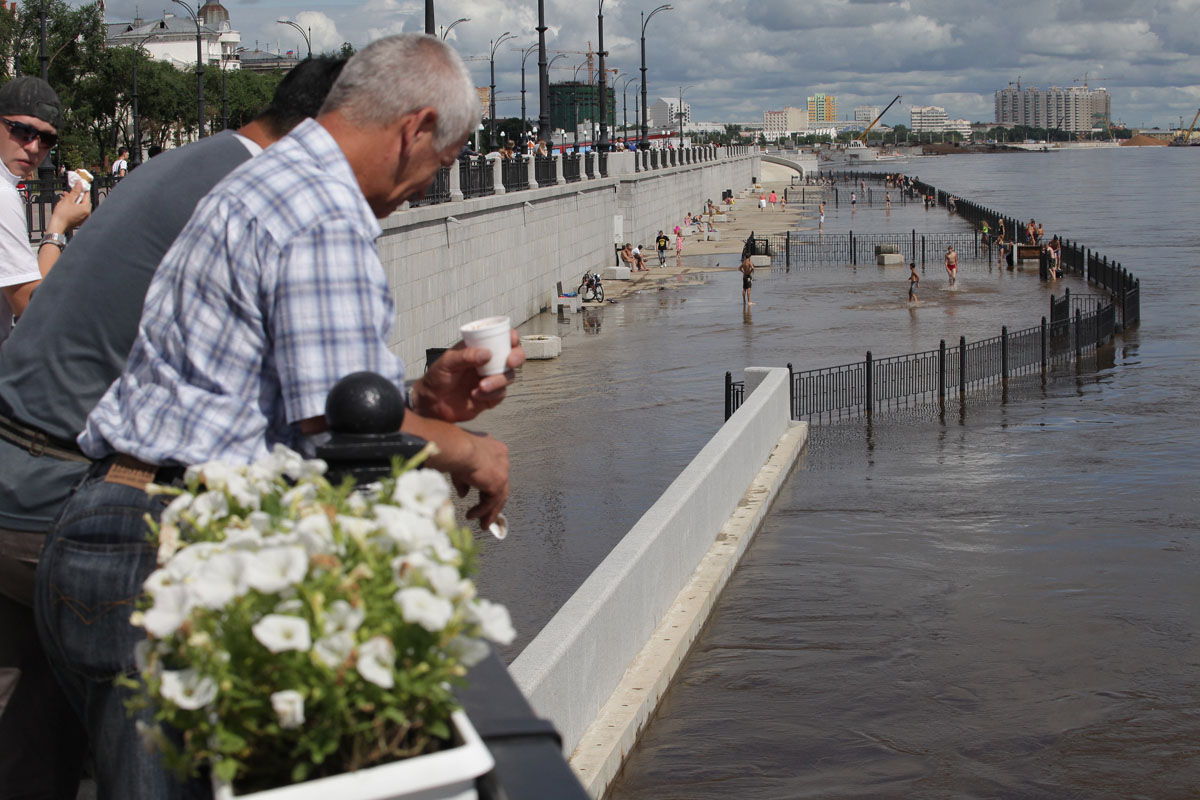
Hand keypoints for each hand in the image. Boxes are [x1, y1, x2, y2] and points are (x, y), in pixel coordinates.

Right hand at [48, 182, 90, 232]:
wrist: (57, 226)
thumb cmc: (62, 214)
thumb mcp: (68, 200)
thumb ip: (75, 191)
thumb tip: (80, 184)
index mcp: (86, 209)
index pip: (87, 196)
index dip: (82, 189)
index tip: (78, 185)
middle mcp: (86, 214)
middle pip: (83, 201)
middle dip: (75, 195)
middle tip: (69, 191)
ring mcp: (83, 218)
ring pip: (78, 205)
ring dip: (72, 200)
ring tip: (64, 196)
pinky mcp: (78, 220)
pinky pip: (76, 211)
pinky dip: (72, 206)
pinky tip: (64, 203)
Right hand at [400, 412, 510, 527]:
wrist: (459, 449)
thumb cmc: (456, 451)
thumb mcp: (460, 468)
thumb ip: (464, 482)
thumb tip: (463, 493)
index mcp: (495, 450)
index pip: (495, 472)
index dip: (489, 487)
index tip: (483, 498)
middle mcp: (502, 460)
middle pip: (500, 486)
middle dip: (493, 503)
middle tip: (488, 516)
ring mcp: (502, 472)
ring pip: (498, 496)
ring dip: (490, 511)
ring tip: (483, 523)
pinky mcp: (499, 483)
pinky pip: (491, 501)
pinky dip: (482, 510)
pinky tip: (472, 515)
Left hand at [410, 330, 524, 422]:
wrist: (432, 403)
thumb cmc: (437, 377)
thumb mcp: (447, 362)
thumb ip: (466, 356)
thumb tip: (487, 354)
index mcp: (479, 348)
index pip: (501, 339)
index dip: (512, 337)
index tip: (512, 340)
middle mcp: (489, 363)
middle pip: (513, 356)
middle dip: (517, 357)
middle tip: (510, 362)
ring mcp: (491, 379)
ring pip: (509, 376)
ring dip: (499, 380)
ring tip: (481, 386)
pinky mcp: (491, 397)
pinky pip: (500, 394)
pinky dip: (490, 394)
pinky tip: (474, 394)